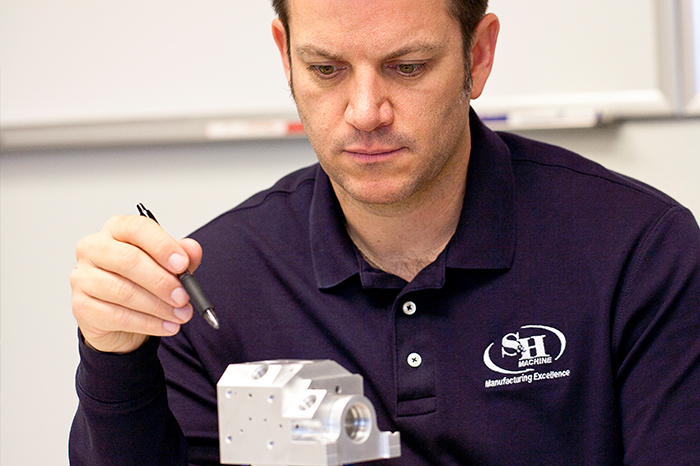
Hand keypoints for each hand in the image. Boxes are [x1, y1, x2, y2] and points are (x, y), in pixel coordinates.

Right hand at [70, 215, 202, 352]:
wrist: (120, 316)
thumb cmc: (142, 280)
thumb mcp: (167, 265)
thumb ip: (182, 256)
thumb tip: (192, 250)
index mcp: (116, 229)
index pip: (137, 228)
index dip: (162, 246)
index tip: (183, 264)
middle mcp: (94, 248)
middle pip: (128, 260)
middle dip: (162, 281)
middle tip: (184, 296)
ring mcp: (83, 277)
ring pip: (124, 291)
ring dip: (159, 307)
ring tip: (182, 314)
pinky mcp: (81, 306)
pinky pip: (118, 316)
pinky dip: (148, 324)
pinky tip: (167, 326)